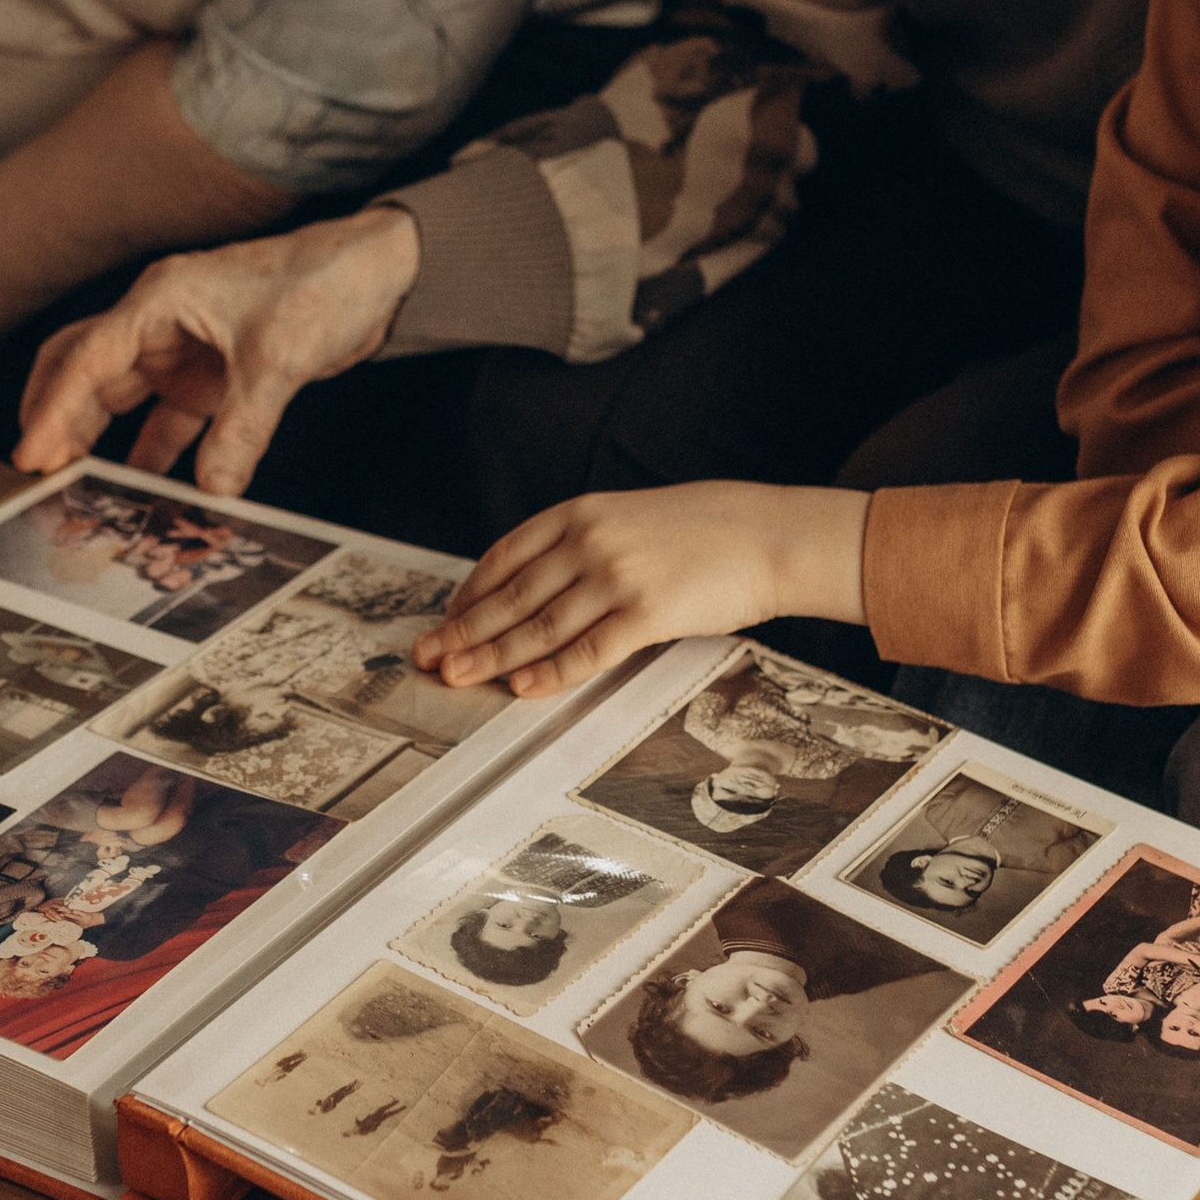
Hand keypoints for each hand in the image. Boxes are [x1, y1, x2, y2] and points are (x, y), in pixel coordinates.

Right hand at [15, 209, 421, 495]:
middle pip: (86, 373)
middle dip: (58, 420)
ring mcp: (186, 348)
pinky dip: (157, 450)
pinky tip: (148, 485)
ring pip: (122, 398)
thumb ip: (242, 428)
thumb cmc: (323, 282)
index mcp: (160, 299)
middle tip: (39, 472)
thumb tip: (214, 489)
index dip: (54, 409)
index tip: (31, 454)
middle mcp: (162, 321)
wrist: (376, 270)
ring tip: (81, 486)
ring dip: (101, 440)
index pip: (87, 358)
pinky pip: (169, 417)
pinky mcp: (215, 373)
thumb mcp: (279, 359)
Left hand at [421, 483, 866, 696]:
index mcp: (581, 511)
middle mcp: (591, 540)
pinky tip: (524, 688)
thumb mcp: (629, 516)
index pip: (506, 556)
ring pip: (539, 626)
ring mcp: (617, 575)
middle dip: (465, 631)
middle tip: (430, 656)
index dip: (471, 593)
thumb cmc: (705, 529)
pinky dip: (551, 673)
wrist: (769, 534)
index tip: (449, 619)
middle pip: (511, 595)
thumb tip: (535, 586)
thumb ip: (582, 542)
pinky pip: (587, 651)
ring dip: (494, 657)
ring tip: (460, 678)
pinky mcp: (648, 612)